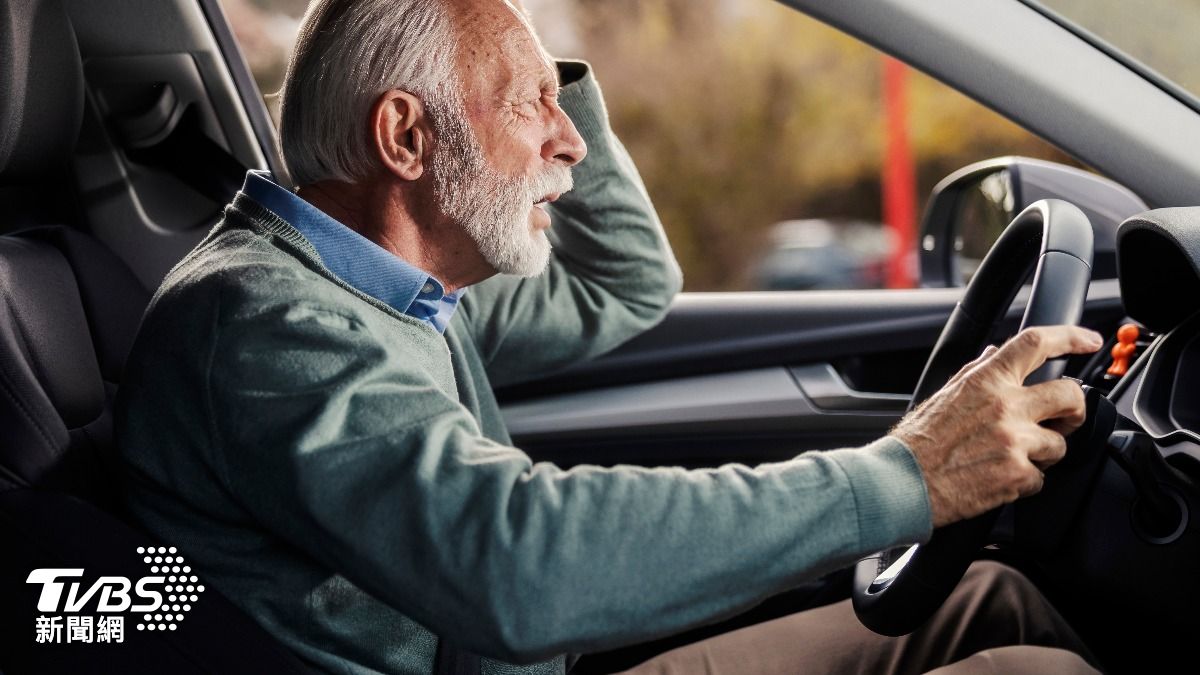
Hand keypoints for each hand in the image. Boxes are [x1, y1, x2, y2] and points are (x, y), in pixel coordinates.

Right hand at [891, 325, 1102, 527]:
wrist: (902, 482)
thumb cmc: (917, 443)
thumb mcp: (944, 395)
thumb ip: (976, 373)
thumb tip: (995, 354)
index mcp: (985, 380)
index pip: (1037, 344)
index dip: (1071, 338)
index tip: (1088, 341)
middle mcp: (1005, 405)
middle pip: (1070, 395)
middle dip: (1074, 410)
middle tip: (1064, 421)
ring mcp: (1015, 440)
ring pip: (1060, 444)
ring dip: (1043, 454)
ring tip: (1011, 459)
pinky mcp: (1019, 474)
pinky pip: (1041, 478)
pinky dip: (1024, 482)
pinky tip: (999, 479)